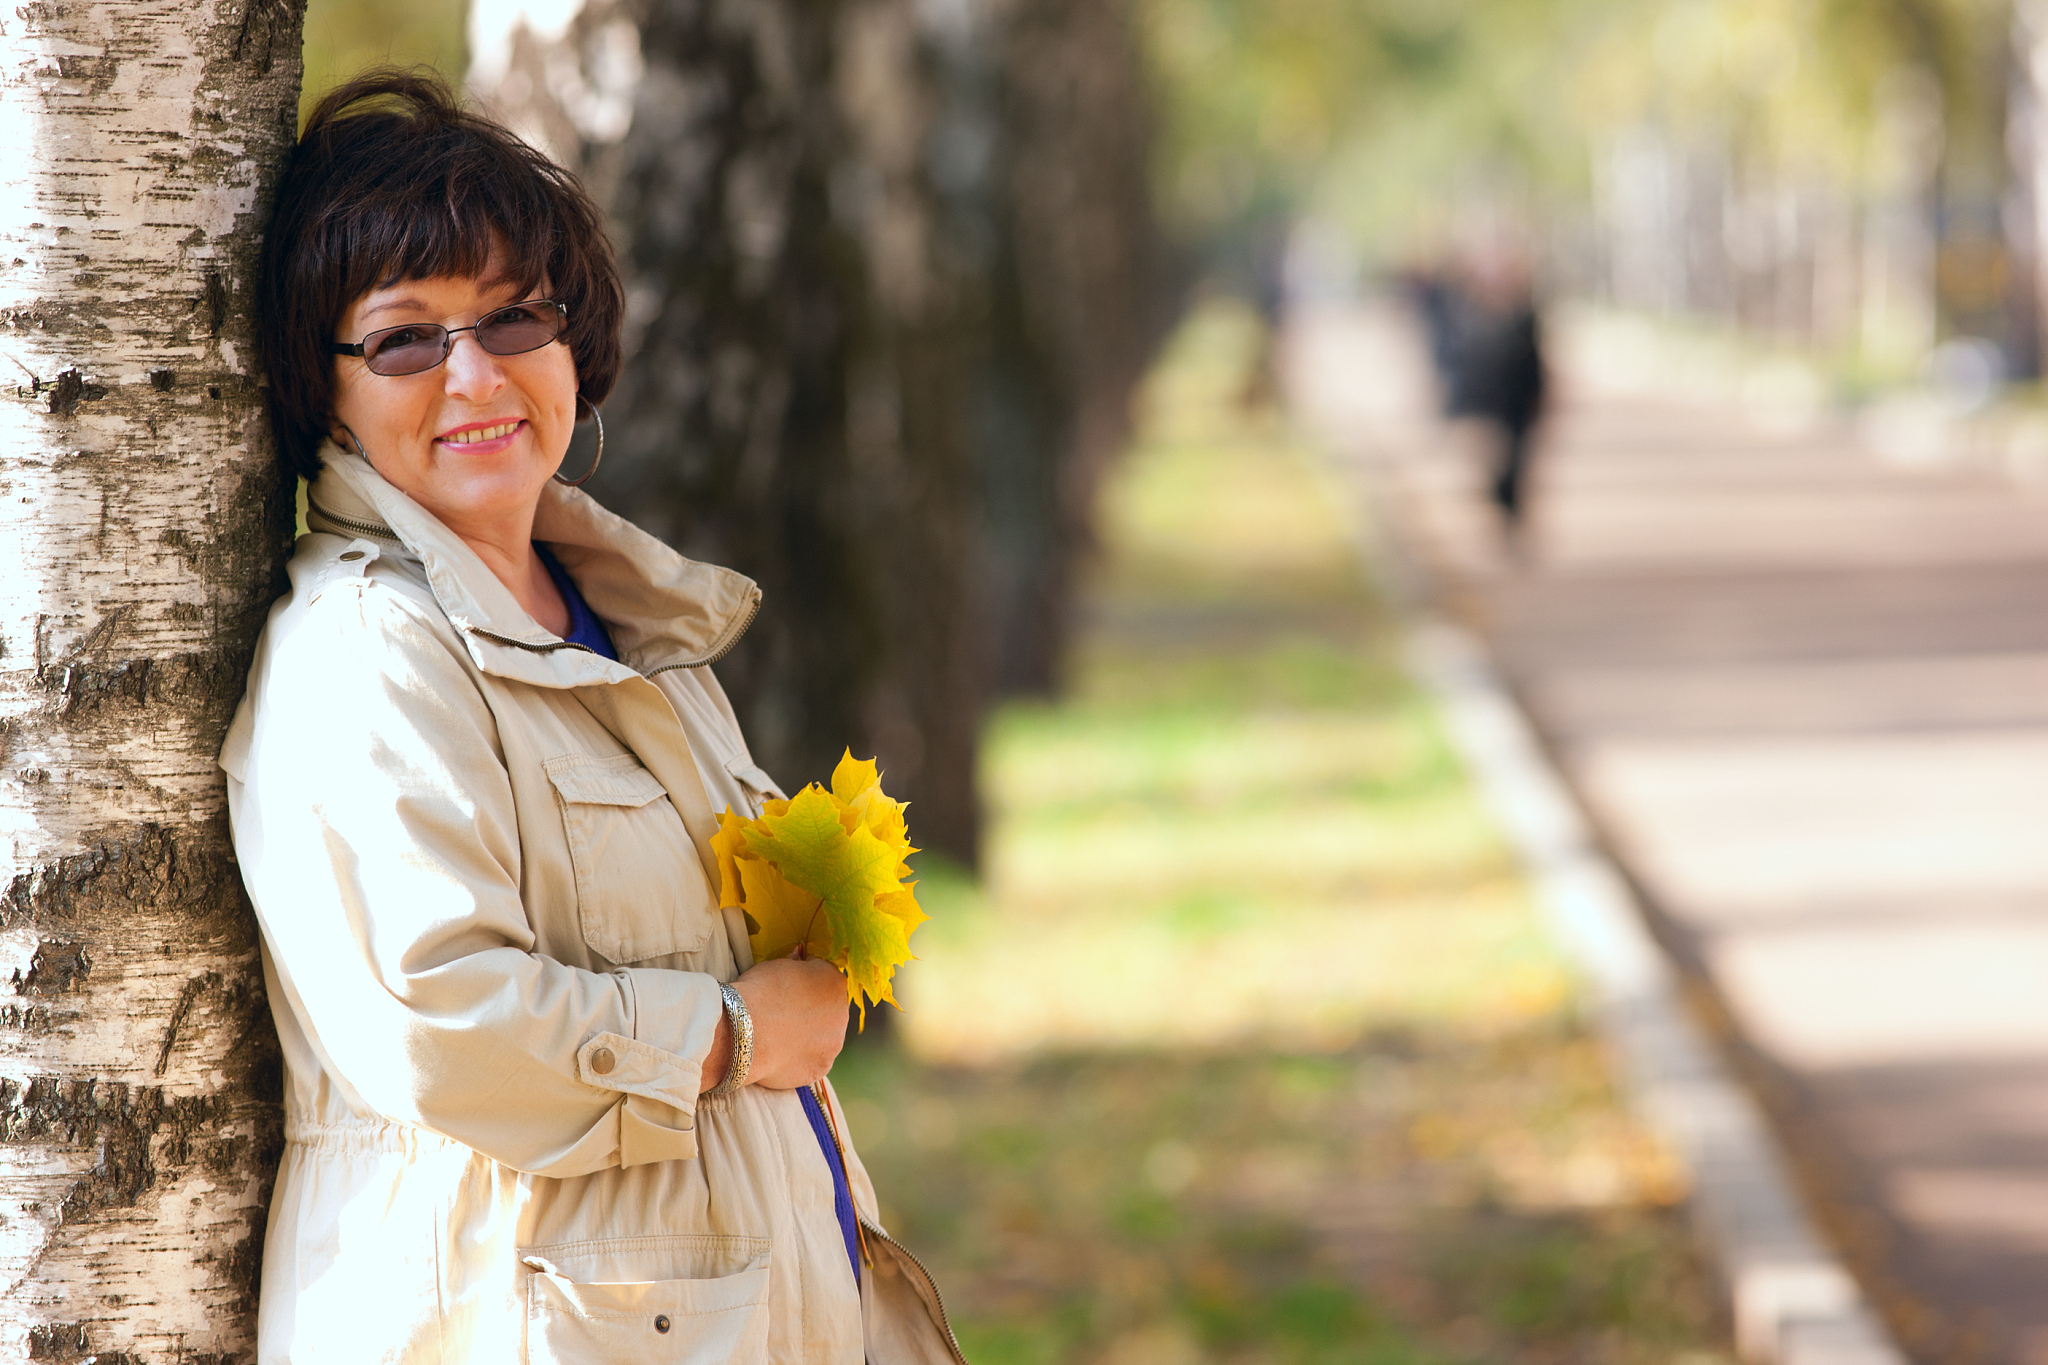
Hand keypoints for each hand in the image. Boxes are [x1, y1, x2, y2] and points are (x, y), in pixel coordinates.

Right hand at [698, 956, 848, 1093]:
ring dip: (808, 1037)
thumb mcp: (779, 965)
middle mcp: (843, 1013)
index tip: (789, 988)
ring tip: (779, 1037)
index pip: (825, 978)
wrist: (744, 1030)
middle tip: (784, 1015)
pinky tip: (780, 1054)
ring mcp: (834, 1044)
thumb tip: (800, 964)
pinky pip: (812, 1062)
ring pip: (824, 1038)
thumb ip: (797, 967)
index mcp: (835, 982)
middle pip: (829, 1010)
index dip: (806, 982)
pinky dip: (799, 1059)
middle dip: (812, 1012)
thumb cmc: (759, 991)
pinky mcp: (821, 1069)